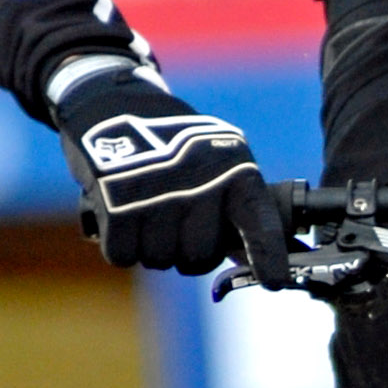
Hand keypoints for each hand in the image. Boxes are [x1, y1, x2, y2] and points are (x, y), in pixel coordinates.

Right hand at [50, 54, 290, 284]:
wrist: (114, 106)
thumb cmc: (173, 146)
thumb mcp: (216, 161)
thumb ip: (233, 208)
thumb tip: (247, 263)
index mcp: (233, 169)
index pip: (259, 223)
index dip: (268, 257)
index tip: (273, 282)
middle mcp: (200, 183)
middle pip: (200, 257)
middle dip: (186, 252)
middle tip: (175, 224)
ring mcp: (158, 195)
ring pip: (160, 259)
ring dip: (151, 246)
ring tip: (146, 211)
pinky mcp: (117, 205)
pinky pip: (124, 255)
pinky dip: (120, 245)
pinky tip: (122, 217)